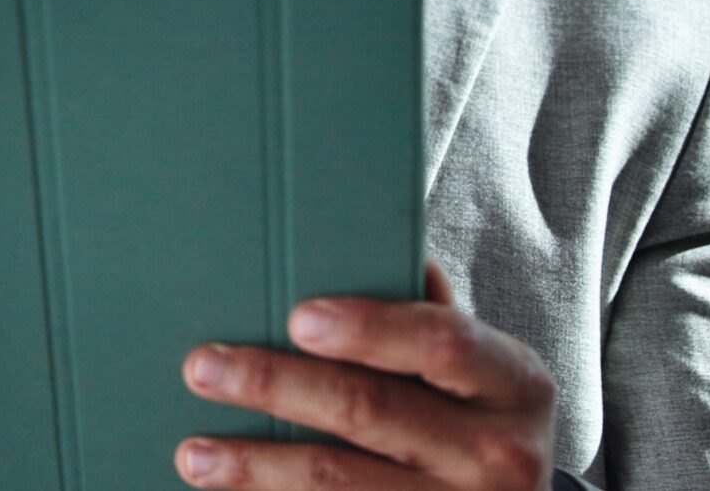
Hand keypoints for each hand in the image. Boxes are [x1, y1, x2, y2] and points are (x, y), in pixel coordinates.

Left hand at [176, 261, 556, 489]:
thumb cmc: (485, 420)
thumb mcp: (485, 369)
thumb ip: (430, 313)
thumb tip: (358, 242)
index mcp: (514, 384)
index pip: (439, 342)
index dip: (368, 327)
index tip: (298, 317)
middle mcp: (499, 454)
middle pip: (371, 411)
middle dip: (277, 386)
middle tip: (204, 368)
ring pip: (342, 484)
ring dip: (257, 467)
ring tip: (196, 453)